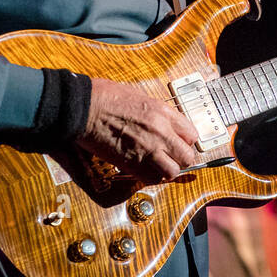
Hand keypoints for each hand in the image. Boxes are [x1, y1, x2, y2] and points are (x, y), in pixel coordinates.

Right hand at [77, 78, 199, 181]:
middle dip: (180, 160)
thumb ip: (155, 113)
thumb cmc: (106, 97)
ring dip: (166, 172)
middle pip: (187, 156)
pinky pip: (151, 178)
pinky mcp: (131, 162)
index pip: (192, 134)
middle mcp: (161, 131)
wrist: (84, 106)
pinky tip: (142, 171)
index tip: (177, 144)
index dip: (185, 142)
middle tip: (170, 159)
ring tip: (157, 167)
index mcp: (164, 112)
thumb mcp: (140, 97)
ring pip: (173, 172)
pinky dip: (149, 178)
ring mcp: (148, 148)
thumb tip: (161, 123)